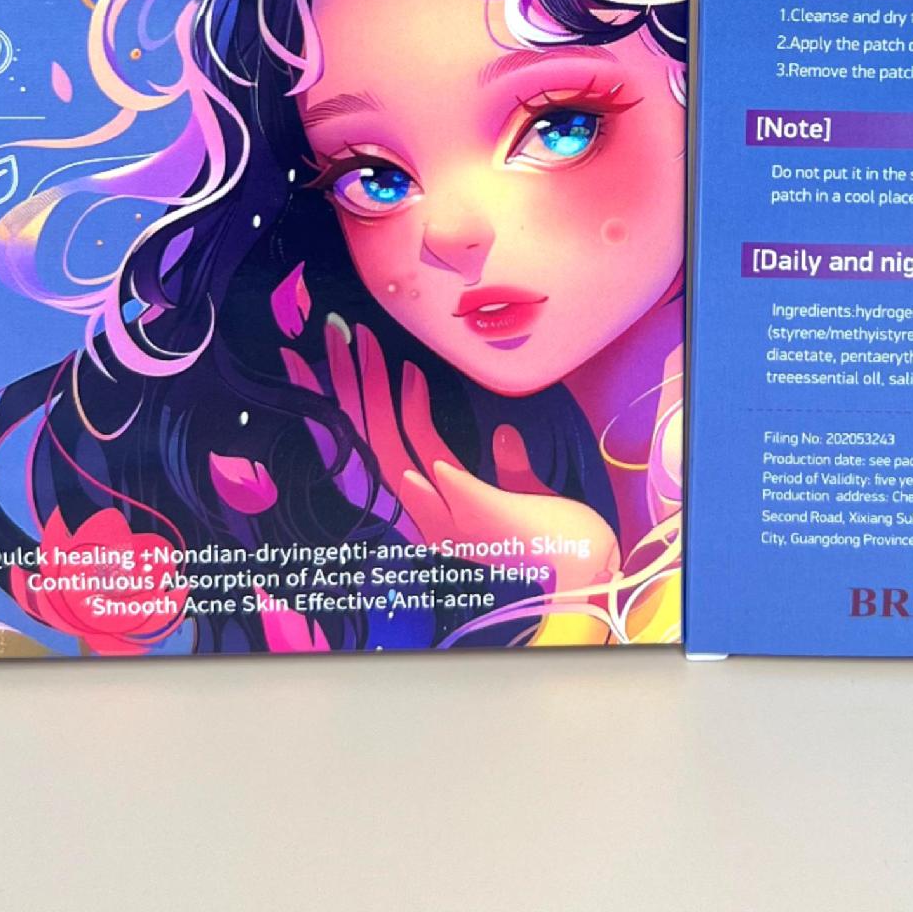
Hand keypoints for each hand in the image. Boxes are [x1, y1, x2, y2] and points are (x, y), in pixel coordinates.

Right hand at [324, 318, 620, 597]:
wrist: (589, 576)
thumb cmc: (557, 540)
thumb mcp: (523, 495)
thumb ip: (507, 470)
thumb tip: (504, 434)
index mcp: (434, 510)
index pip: (377, 452)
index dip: (349, 411)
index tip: (323, 365)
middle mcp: (431, 518)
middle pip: (374, 445)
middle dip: (349, 389)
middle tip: (337, 335)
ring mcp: (453, 523)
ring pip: (396, 453)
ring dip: (377, 396)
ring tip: (368, 346)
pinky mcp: (485, 520)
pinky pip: (445, 479)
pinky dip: (424, 440)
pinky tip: (414, 394)